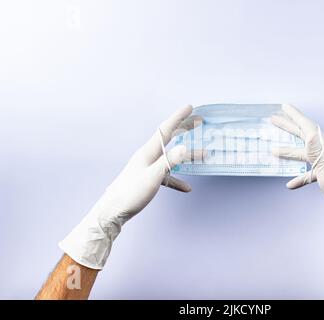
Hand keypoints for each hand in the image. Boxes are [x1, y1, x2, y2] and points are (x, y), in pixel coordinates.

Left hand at [59, 105, 202, 268]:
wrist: (112, 211)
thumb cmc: (131, 193)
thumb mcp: (153, 176)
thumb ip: (169, 162)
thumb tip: (185, 147)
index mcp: (148, 152)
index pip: (166, 129)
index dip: (179, 117)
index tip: (190, 107)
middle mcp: (148, 156)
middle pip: (169, 138)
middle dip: (184, 129)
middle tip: (197, 122)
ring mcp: (148, 167)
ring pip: (171, 156)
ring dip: (186, 155)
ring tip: (201, 154)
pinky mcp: (148, 179)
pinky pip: (167, 175)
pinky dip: (178, 179)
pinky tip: (187, 188)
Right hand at [272, 104, 323, 266]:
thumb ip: (315, 150)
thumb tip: (309, 132)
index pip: (307, 126)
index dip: (295, 115)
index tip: (283, 106)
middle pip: (304, 136)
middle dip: (288, 128)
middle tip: (273, 120)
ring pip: (304, 154)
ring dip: (288, 152)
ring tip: (273, 149)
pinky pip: (310, 173)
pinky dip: (299, 176)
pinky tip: (290, 184)